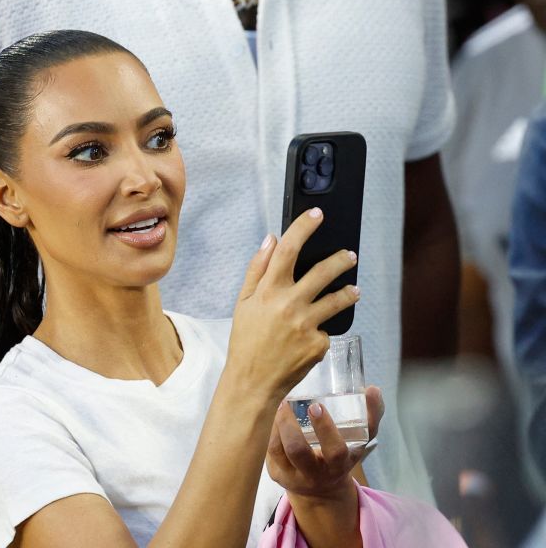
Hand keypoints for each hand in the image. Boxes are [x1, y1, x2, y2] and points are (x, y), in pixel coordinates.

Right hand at [224, 208, 362, 401]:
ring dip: (348, 292)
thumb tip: (270, 240)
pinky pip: (327, 329)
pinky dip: (322, 330)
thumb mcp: (243, 303)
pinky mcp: (318, 343)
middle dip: (341, 259)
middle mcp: (289, 303)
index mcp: (268, 290)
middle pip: (323, 270)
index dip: (304, 227)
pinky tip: (312, 337)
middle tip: (349, 256)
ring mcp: (306, 324)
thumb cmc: (245, 341)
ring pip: (337, 299)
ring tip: (353, 291)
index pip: (288, 248)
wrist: (253, 381)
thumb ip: (257, 270)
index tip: (316, 214)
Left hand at [266, 385, 384, 498]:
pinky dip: (272, 430)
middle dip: (288, 425)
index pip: (336, 450)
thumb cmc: (339, 456)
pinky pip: (271, 449)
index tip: (317, 406)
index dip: (325, 428)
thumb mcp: (358, 442)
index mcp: (339, 465)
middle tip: (290, 402)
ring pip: (280, 449)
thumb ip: (370, 417)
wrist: (320, 491)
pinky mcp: (278, 474)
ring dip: (280, 423)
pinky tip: (275, 416)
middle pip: (299, 451)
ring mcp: (293, 475)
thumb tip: (373, 389)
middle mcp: (315, 473)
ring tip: (283, 404)